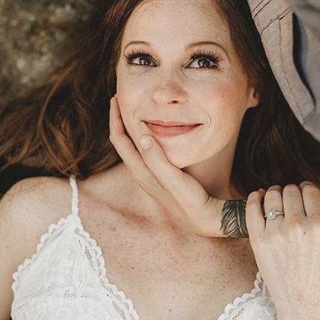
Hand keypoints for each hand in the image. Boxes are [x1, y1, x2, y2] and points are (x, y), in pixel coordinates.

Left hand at [109, 96, 223, 235]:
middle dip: (119, 120)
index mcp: (141, 172)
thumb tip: (141, 135)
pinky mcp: (158, 177)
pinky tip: (152, 130)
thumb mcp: (174, 180)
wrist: (204, 221)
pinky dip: (142, 136)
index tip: (116, 98)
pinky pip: (143, 152)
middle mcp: (140, 174)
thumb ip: (157, 159)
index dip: (115, 118)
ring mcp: (149, 176)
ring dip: (129, 128)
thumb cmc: (191, 201)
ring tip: (133, 110)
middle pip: (122, 142)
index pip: (119, 140)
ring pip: (132, 146)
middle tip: (120, 99)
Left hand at [246, 183, 319, 311]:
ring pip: (272, 196)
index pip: (309, 190)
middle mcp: (296, 227)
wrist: (300, 299)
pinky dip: (254, 197)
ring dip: (275, 193)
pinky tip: (259, 196)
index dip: (308, 188)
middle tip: (293, 199)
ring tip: (278, 199)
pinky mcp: (258, 239)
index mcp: (319, 227)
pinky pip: (252, 207)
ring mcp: (275, 233)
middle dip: (292, 192)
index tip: (306, 192)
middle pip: (290, 191)